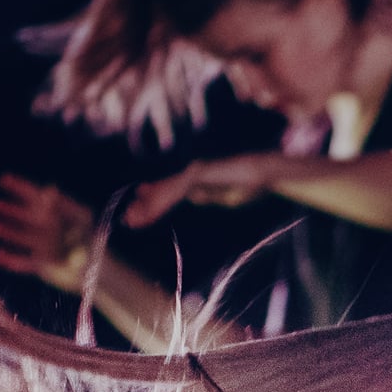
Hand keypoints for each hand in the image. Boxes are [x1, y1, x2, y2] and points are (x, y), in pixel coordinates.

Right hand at [0, 175, 100, 289]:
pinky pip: (22, 262)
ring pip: (20, 237)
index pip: (34, 197)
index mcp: (56, 213)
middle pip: (23, 216)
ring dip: (7, 232)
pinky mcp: (41, 265)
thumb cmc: (93, 241)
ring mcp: (42, 246)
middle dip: (9, 211)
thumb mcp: (81, 219)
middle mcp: (46, 228)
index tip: (4, 179)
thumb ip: (65, 205)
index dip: (20, 187)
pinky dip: (11, 260)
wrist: (99, 272)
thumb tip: (48, 189)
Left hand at [122, 155, 274, 226]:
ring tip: (133, 218)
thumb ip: (206, 194)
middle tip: (128, 219)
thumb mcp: (223, 195)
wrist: (263, 172)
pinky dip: (163, 201)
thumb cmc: (249, 184)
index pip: (170, 192)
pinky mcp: (197, 174)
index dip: (153, 201)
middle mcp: (191, 174)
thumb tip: (192, 196)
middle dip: (145, 206)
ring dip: (149, 206)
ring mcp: (193, 172)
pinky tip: (150, 211)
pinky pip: (176, 191)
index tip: (138, 211)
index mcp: (197, 180)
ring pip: (166, 192)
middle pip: (163, 191)